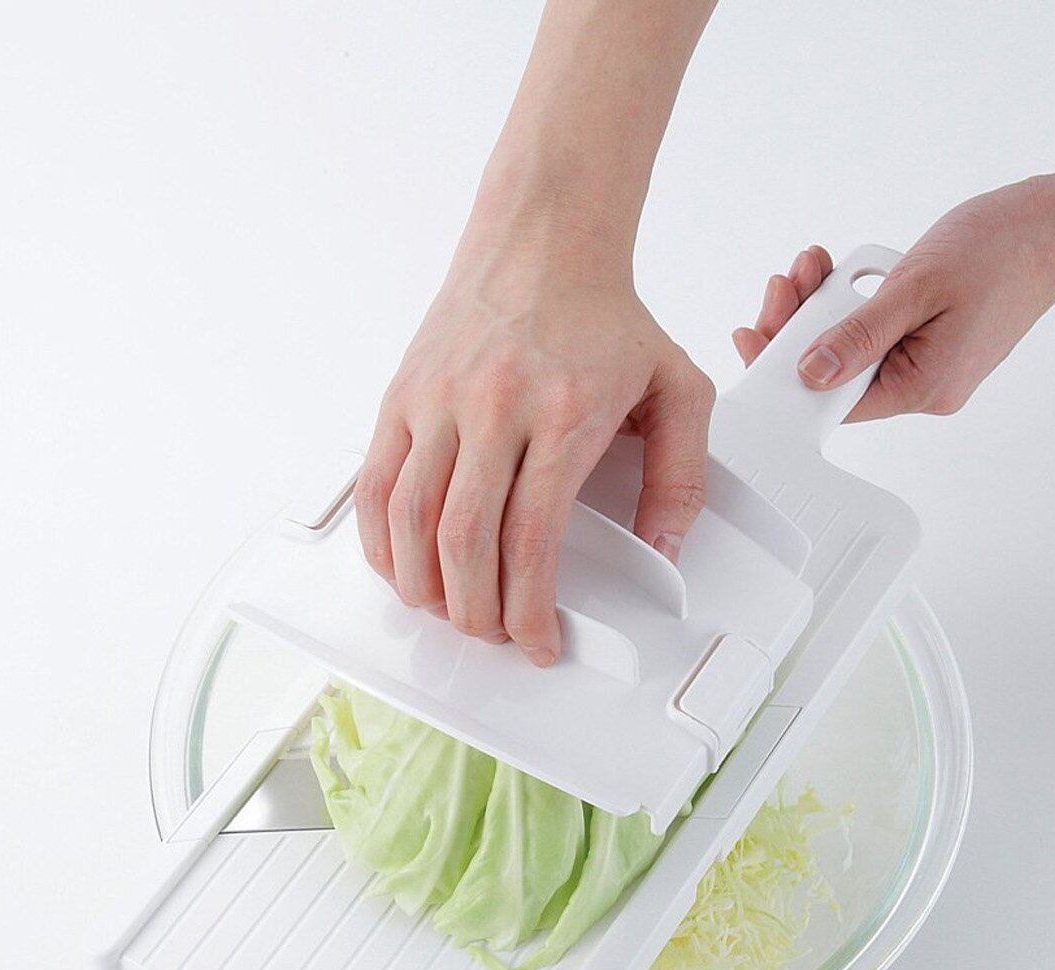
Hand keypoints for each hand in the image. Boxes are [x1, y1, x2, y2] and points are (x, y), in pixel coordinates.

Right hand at [356, 240, 713, 667]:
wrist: (543, 241)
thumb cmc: (606, 318)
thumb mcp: (677, 389)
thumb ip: (681, 475)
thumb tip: (663, 550)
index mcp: (565, 414)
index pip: (533, 538)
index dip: (529, 608)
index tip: (536, 641)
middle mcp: (494, 407)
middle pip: (464, 540)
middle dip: (475, 611)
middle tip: (492, 634)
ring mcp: (438, 401)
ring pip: (409, 519)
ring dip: (423, 585)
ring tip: (448, 612)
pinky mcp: (402, 395)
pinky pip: (373, 483)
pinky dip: (379, 540)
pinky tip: (401, 569)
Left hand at [732, 179, 1054, 419]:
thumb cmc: (1002, 247)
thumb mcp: (917, 288)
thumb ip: (859, 335)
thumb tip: (811, 373)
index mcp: (922, 388)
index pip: (833, 400)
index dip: (786, 370)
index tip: (753, 335)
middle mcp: (923, 388)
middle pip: (837, 372)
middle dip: (801, 325)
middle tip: (786, 281)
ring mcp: (928, 366)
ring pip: (852, 347)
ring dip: (824, 306)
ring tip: (813, 264)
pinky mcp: (929, 341)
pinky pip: (875, 330)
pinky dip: (854, 302)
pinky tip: (843, 271)